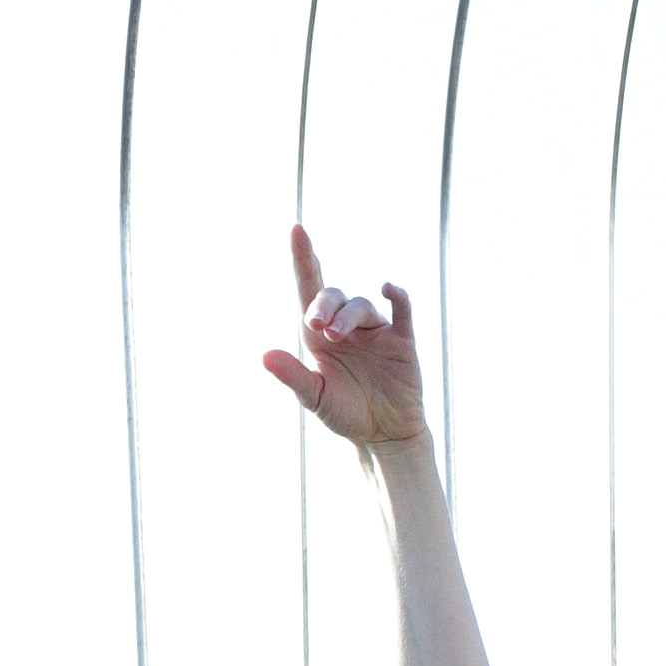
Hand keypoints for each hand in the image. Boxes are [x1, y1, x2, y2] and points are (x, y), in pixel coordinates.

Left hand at [258, 224, 423, 451]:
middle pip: (334, 296)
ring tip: (336, 337)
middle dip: (324, 305)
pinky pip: (402, 310)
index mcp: (320, 334)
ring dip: (347, 316)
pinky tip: (388, 289)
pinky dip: (397, 297)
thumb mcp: (314, 397)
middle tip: (317, 326)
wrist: (382, 435)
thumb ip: (292, 376)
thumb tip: (264, 355)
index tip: (296, 229)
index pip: (309, 288)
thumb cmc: (345, 413)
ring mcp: (375, 330)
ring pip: (361, 306)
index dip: (303, 258)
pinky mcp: (402, 340)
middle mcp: (346, 325)